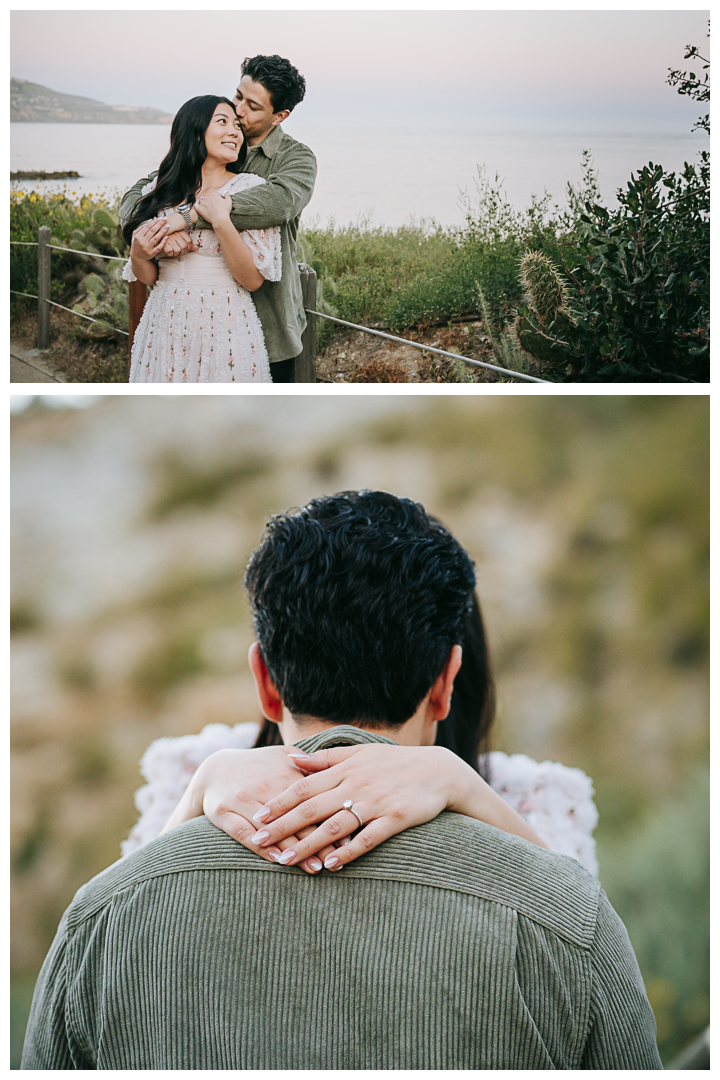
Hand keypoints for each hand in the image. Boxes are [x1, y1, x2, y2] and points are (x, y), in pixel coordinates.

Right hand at [130, 218, 168, 260]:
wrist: (137, 257)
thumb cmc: (137, 244)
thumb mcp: (135, 236)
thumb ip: (141, 228)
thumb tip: (150, 220)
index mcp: (137, 237)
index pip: (147, 227)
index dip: (154, 222)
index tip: (160, 218)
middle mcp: (142, 242)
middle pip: (152, 231)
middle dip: (159, 224)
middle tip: (165, 219)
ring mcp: (147, 248)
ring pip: (156, 238)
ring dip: (162, 231)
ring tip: (168, 226)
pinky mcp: (152, 253)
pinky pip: (159, 247)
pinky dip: (163, 242)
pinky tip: (167, 236)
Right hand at [161, 231, 196, 257]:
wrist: (158, 233)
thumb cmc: (171, 237)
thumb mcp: (181, 237)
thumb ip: (189, 243)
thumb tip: (197, 248)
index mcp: (180, 231)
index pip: (189, 241)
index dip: (189, 247)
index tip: (186, 249)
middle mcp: (175, 234)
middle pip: (184, 247)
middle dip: (183, 252)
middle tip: (180, 252)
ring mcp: (169, 238)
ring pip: (178, 250)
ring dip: (177, 253)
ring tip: (175, 251)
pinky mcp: (164, 243)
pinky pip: (170, 252)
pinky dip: (170, 254)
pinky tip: (170, 251)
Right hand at [190, 746, 342, 874]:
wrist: (214, 769)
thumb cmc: (257, 766)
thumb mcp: (282, 757)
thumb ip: (309, 764)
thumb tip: (340, 772)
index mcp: (284, 772)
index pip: (312, 800)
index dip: (331, 819)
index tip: (349, 837)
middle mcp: (265, 786)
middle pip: (296, 818)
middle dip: (318, 841)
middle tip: (336, 860)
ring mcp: (244, 799)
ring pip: (273, 829)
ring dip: (295, 850)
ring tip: (315, 868)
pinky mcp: (224, 812)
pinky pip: (244, 834)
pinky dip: (261, 848)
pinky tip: (278, 861)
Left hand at [196, 190, 231, 224]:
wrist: (220, 220)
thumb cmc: (225, 211)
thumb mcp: (229, 201)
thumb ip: (227, 195)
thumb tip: (226, 192)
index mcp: (214, 194)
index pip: (216, 194)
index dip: (219, 198)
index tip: (221, 202)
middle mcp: (207, 197)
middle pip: (209, 197)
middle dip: (213, 201)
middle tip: (216, 207)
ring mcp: (203, 203)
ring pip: (203, 201)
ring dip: (206, 202)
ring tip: (209, 207)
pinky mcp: (200, 209)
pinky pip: (196, 205)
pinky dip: (197, 203)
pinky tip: (198, 202)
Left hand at [248, 744, 460, 869]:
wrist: (439, 771)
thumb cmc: (394, 763)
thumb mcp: (359, 753)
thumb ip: (324, 759)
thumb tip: (290, 759)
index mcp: (345, 769)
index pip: (304, 786)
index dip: (279, 802)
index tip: (257, 817)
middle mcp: (356, 784)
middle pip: (313, 807)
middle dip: (283, 825)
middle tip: (258, 841)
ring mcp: (376, 802)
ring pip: (335, 825)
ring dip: (308, 844)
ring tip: (286, 860)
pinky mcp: (396, 818)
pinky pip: (368, 837)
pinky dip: (350, 851)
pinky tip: (332, 864)